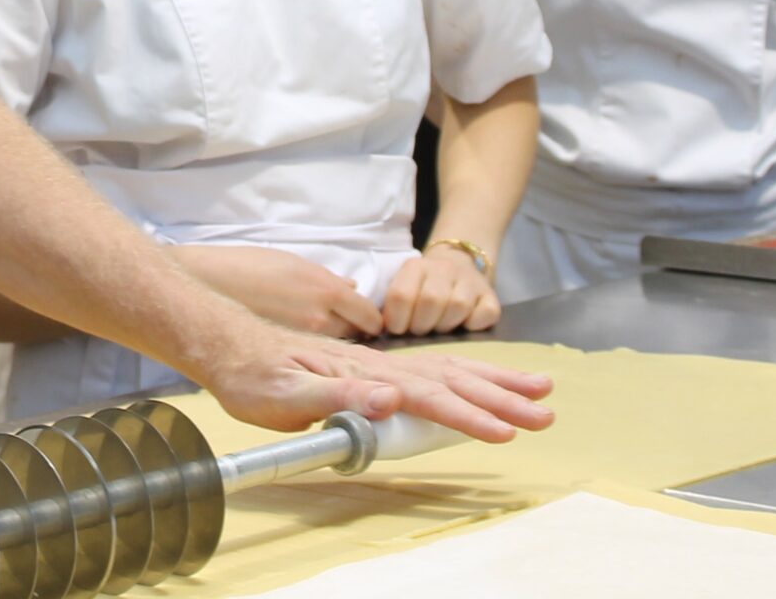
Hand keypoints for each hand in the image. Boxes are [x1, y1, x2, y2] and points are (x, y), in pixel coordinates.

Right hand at [171, 244, 383, 339]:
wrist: (206, 287)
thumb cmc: (246, 268)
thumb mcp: (293, 264)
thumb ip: (327, 279)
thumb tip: (351, 287)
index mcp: (326, 289)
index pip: (369, 316)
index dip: (368, 318)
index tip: (363, 320)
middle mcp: (320, 318)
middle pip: (357, 338)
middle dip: (353, 335)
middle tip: (338, 330)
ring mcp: (302, 341)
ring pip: (334, 354)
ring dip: (332, 349)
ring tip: (315, 341)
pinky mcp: (285, 359)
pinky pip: (311, 365)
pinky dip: (310, 360)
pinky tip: (296, 352)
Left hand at [198, 331, 554, 445]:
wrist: (229, 344)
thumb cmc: (254, 375)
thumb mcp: (286, 395)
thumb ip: (338, 398)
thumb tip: (392, 397)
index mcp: (366, 374)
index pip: (429, 396)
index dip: (469, 414)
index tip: (506, 431)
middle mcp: (380, 365)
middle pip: (453, 378)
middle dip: (502, 397)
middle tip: (546, 413)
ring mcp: (379, 365)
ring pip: (449, 370)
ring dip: (494, 382)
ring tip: (537, 390)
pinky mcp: (372, 370)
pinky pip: (433, 371)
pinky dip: (466, 376)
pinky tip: (480, 383)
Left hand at [382, 246, 500, 336]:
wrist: (457, 263)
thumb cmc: (422, 287)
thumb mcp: (402, 287)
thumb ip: (391, 306)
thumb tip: (379, 332)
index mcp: (415, 267)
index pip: (401, 295)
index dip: (397, 320)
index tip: (398, 329)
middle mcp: (443, 269)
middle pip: (430, 301)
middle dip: (421, 325)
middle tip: (420, 330)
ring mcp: (470, 281)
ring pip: (457, 306)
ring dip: (446, 326)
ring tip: (439, 328)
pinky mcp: (491, 296)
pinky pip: (485, 315)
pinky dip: (473, 325)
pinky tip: (463, 324)